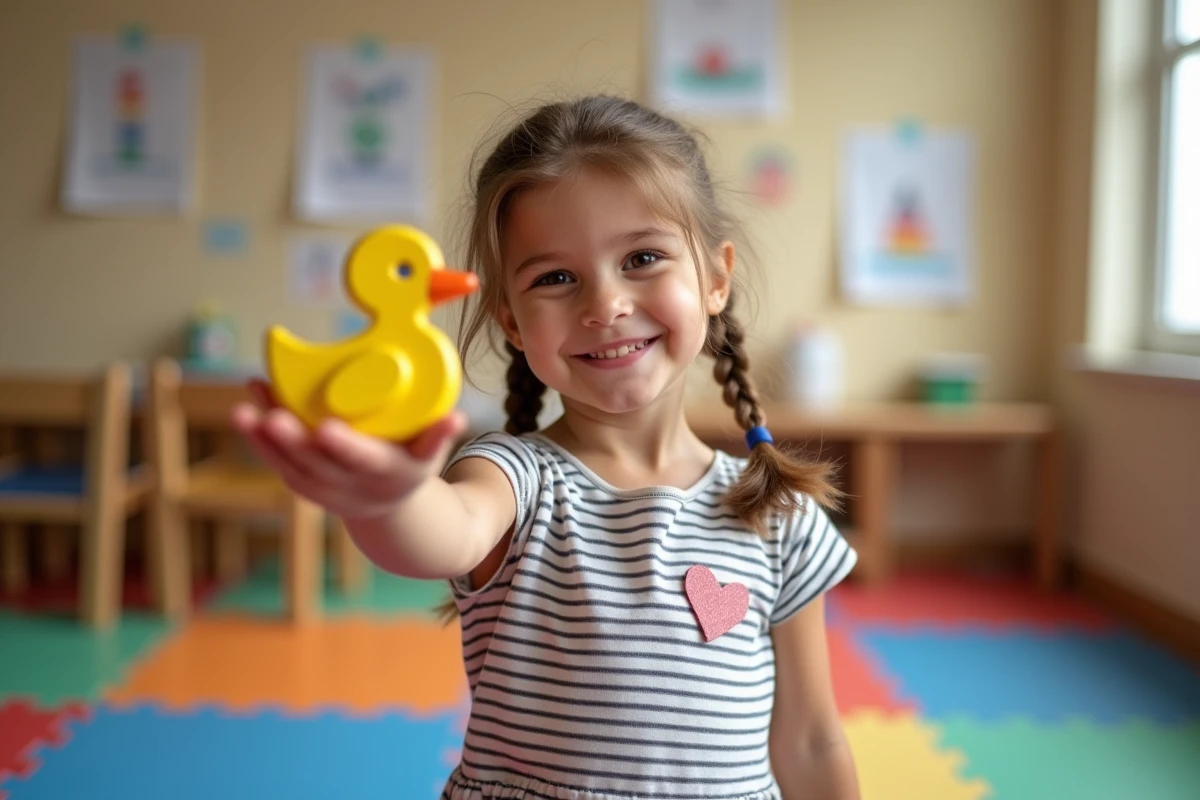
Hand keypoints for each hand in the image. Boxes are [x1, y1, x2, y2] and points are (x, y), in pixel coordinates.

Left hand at [230, 379, 467, 521]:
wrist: (386, 507)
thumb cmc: (410, 465)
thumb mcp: (430, 456)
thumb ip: (439, 436)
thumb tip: (457, 417)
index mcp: (382, 474)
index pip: (362, 460)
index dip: (344, 446)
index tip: (326, 429)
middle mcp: (348, 485)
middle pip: (315, 463)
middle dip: (291, 441)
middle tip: (271, 416)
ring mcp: (321, 487)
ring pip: (288, 464)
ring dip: (263, 439)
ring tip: (244, 409)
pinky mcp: (301, 482)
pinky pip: (276, 461)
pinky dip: (258, 438)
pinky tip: (247, 408)